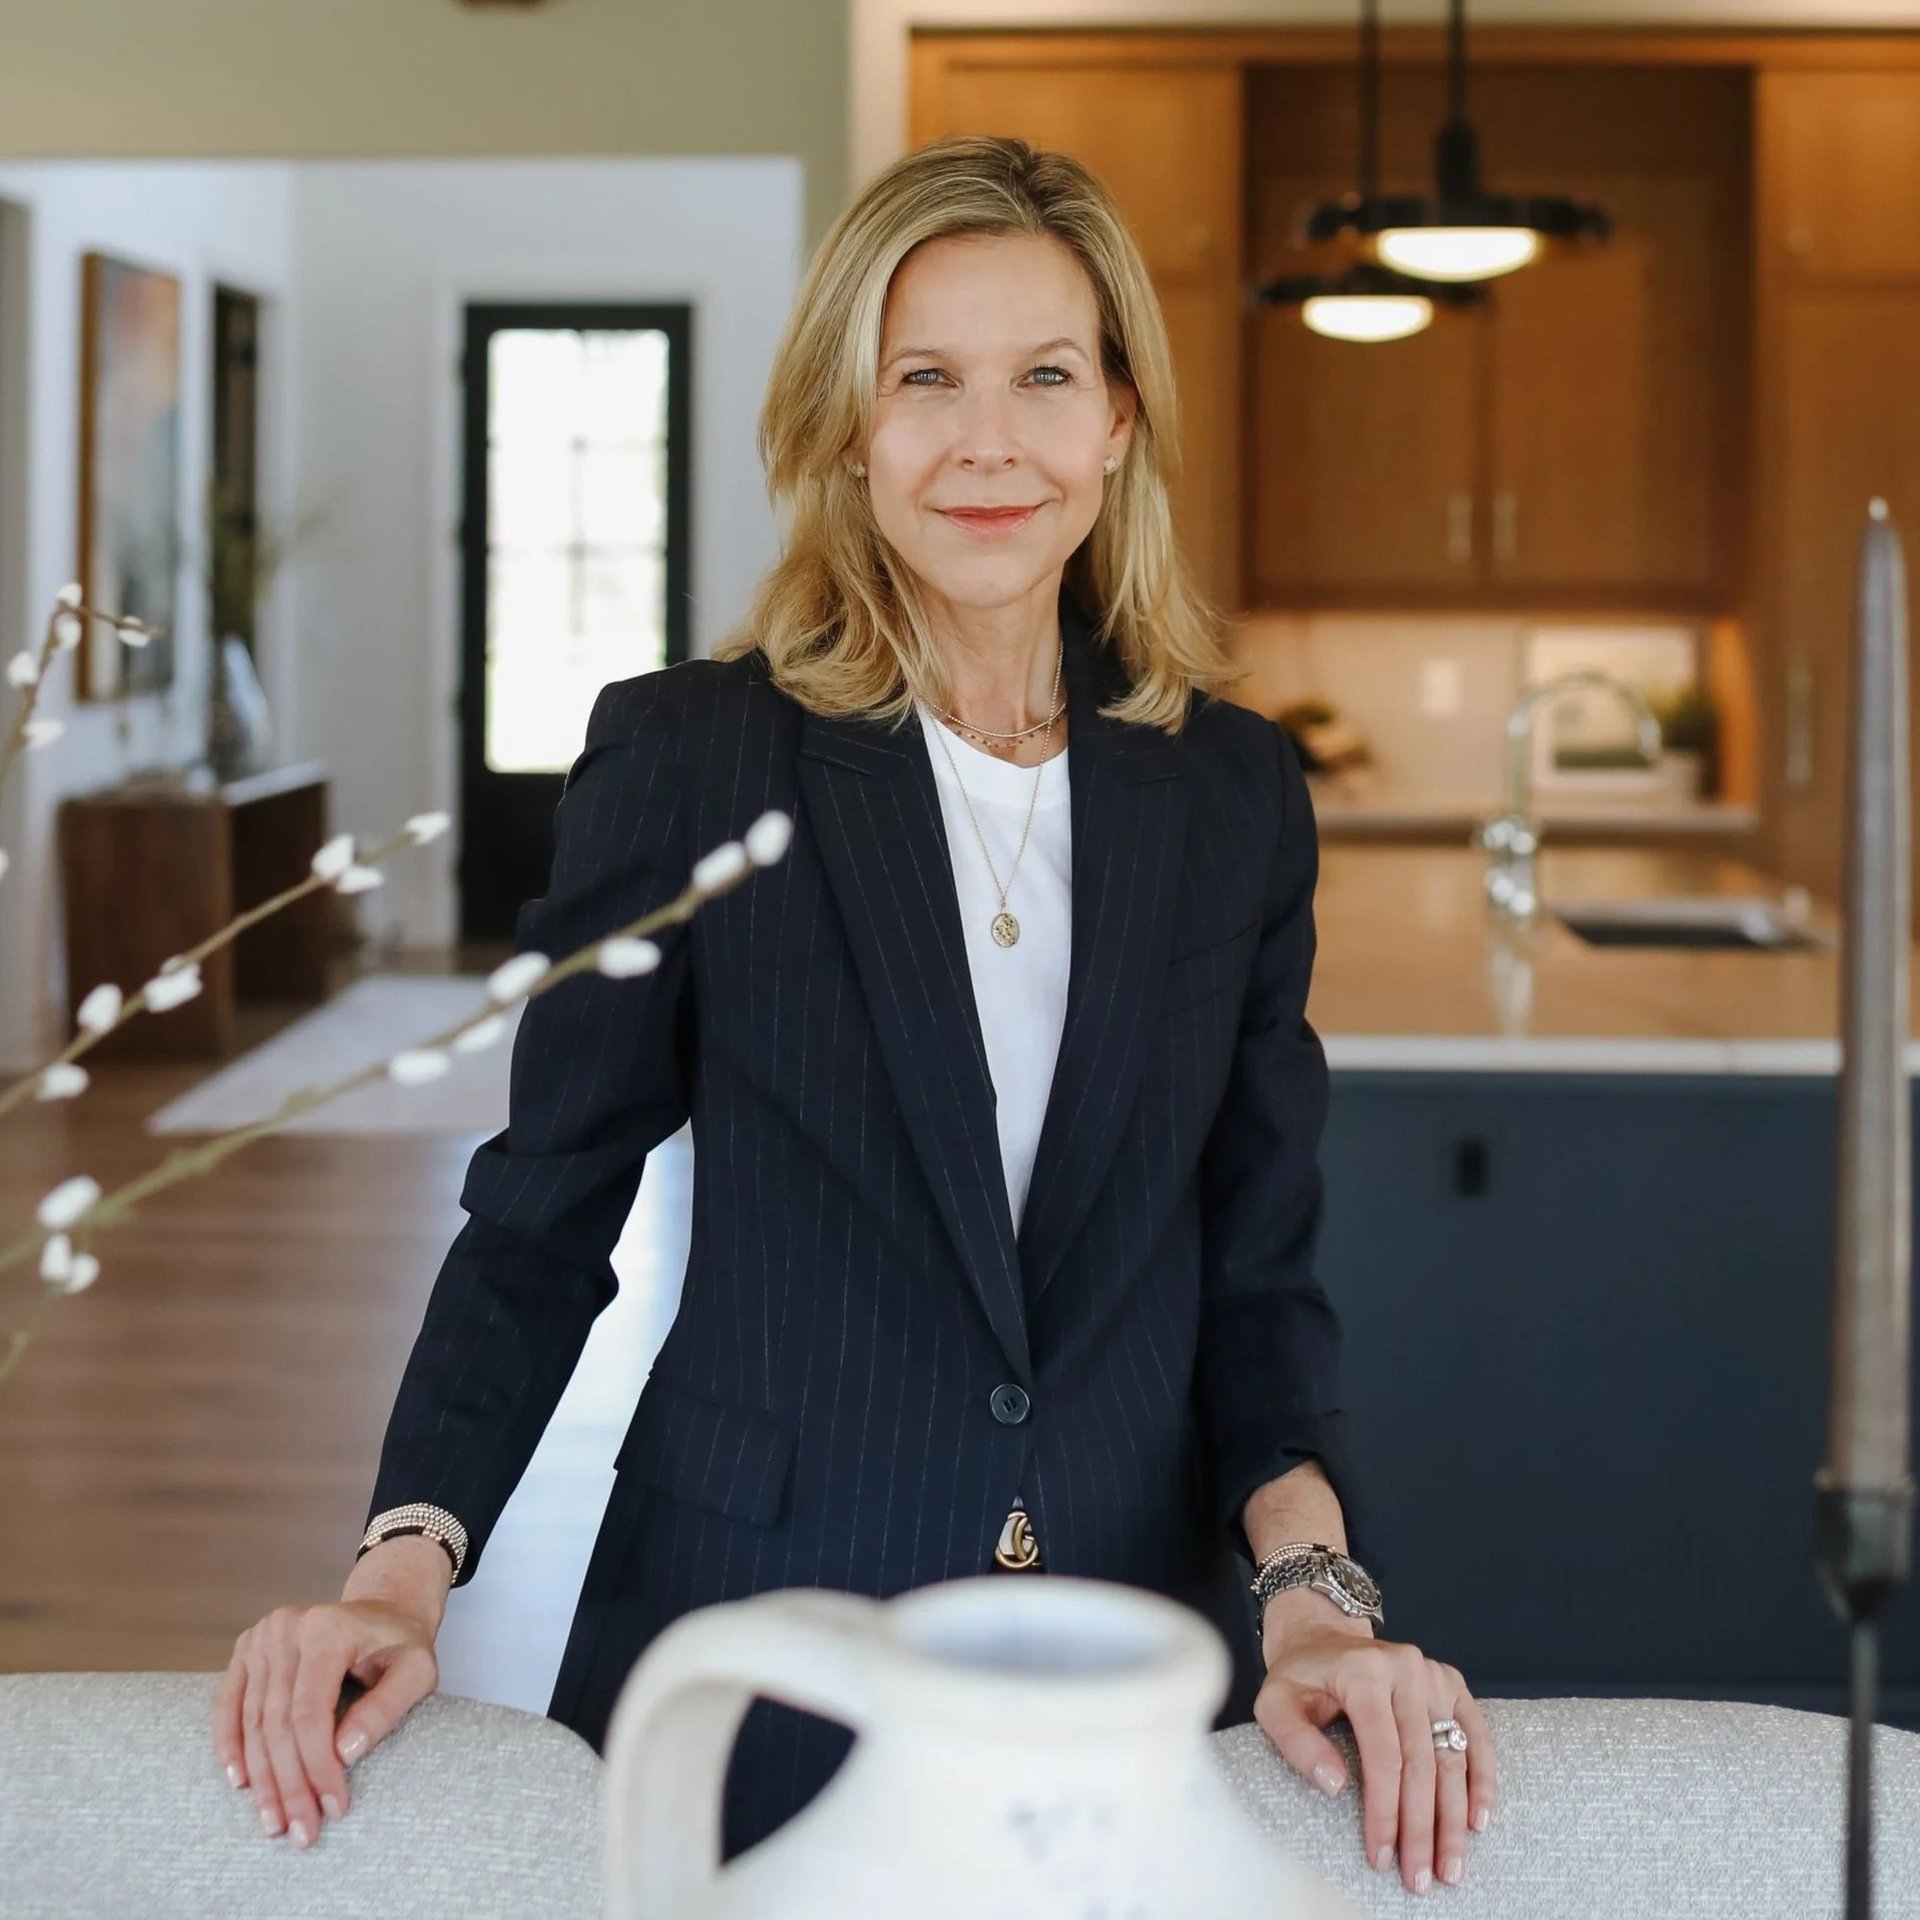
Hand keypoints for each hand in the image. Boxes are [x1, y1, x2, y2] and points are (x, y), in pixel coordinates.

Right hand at [211, 1597, 440, 1848]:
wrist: (383, 1609)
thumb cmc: (401, 1644)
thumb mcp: (417, 1671)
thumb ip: (386, 1708)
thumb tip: (344, 1754)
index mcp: (328, 1628)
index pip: (310, 1713)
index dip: (317, 1766)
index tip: (333, 1808)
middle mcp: (286, 1628)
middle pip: (278, 1723)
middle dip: (289, 1784)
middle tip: (300, 1831)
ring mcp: (260, 1637)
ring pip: (252, 1722)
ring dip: (262, 1779)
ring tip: (273, 1822)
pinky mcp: (245, 1649)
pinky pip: (229, 1705)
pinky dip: (231, 1746)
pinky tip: (241, 1782)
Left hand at [1252, 1602, 1497, 1894]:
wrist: (1323, 1636)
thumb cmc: (1299, 1678)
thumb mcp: (1275, 1703)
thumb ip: (1296, 1742)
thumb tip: (1334, 1786)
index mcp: (1364, 1672)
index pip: (1383, 1754)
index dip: (1385, 1810)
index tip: (1382, 1856)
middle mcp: (1406, 1668)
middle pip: (1422, 1761)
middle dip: (1422, 1827)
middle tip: (1421, 1878)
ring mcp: (1434, 1674)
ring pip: (1453, 1756)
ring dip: (1454, 1817)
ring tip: (1450, 1866)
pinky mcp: (1452, 1682)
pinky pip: (1476, 1734)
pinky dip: (1482, 1779)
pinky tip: (1478, 1820)